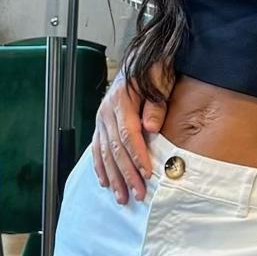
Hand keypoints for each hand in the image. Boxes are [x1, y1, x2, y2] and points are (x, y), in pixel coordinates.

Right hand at [90, 68, 168, 204]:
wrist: (138, 58)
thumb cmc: (152, 69)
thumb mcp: (160, 80)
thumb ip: (155, 104)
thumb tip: (151, 128)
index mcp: (121, 100)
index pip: (128, 134)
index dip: (138, 155)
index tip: (147, 173)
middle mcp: (106, 111)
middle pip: (116, 148)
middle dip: (127, 174)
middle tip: (138, 194)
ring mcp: (101, 118)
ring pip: (105, 152)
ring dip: (114, 177)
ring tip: (123, 197)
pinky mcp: (100, 123)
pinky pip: (97, 148)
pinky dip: (100, 167)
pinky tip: (105, 182)